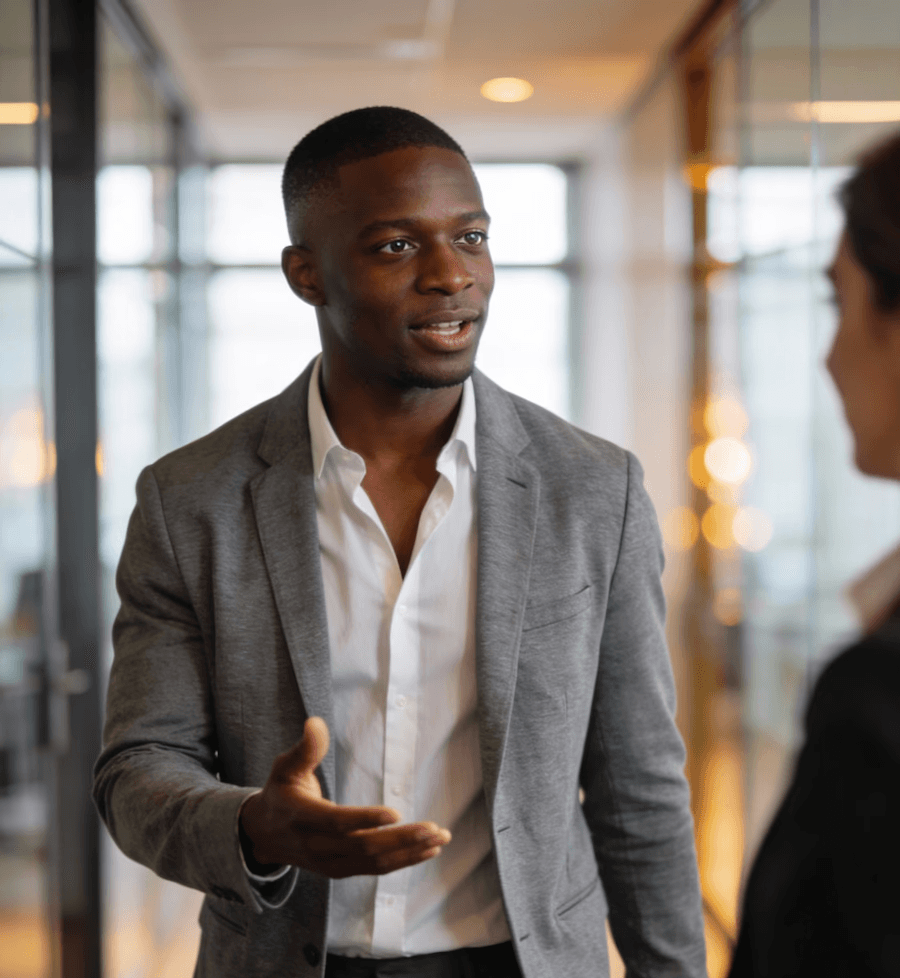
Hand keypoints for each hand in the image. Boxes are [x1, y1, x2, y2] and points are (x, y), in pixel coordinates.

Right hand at [239, 717, 450, 877]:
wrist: (263, 835)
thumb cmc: (280, 791)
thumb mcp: (285, 766)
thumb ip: (304, 748)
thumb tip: (315, 722)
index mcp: (301, 816)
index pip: (336, 822)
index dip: (365, 820)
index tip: (395, 814)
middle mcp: (315, 845)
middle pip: (362, 846)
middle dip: (401, 839)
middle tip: (433, 828)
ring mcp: (329, 862)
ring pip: (373, 862)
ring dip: (409, 852)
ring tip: (439, 838)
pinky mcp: (340, 870)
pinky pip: (375, 869)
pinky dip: (403, 862)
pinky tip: (428, 850)